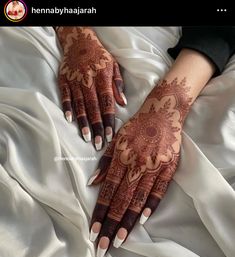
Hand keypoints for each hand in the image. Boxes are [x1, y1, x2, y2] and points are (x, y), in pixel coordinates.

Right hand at [56, 27, 125, 149]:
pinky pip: (65, 96)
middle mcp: (88, 81)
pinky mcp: (64, 80)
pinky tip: (70, 120)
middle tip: (99, 144)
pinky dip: (67, 108)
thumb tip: (123, 103)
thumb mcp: (113, 66)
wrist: (79, 41)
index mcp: (103, 78)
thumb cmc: (100, 56)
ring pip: (80, 105)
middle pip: (93, 108)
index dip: (109, 119)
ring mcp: (75, 81)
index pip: (107, 103)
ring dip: (83, 122)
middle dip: (97, 127)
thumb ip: (118, 85)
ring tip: (87, 137)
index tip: (111, 135)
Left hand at [88, 78, 192, 256]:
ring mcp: (154, 166)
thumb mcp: (117, 139)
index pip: (108, 190)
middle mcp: (136, 163)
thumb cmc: (136, 126)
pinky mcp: (168, 167)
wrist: (162, 112)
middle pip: (122, 199)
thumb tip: (92, 183)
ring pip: (140, 199)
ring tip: (120, 240)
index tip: (93, 230)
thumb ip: (105, 161)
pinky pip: (160, 190)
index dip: (99, 211)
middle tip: (103, 246)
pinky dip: (152, 205)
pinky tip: (143, 220)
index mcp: (122, 156)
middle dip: (111, 224)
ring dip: (128, 221)